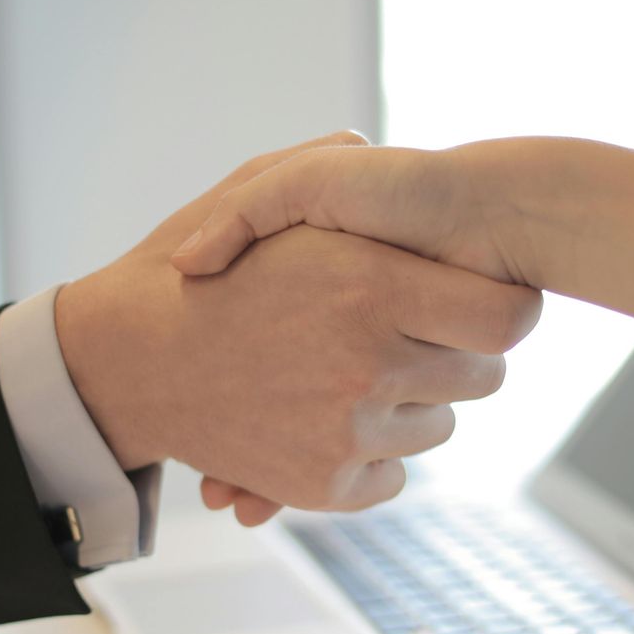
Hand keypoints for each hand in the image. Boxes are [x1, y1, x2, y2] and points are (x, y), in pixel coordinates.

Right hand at [56, 136, 542, 524]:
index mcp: (370, 286)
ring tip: (350, 372)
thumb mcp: (254, 190)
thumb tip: (371, 147)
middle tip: (410, 334)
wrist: (124, 361)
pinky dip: (373, 455)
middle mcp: (369, 365)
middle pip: (483, 378)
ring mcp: (347, 432)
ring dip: (410, 404)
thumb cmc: (192, 269)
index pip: (509, 317)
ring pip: (438, 427)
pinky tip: (332, 420)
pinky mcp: (325, 486)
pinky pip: (393, 475)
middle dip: (453, 354)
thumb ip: (326, 163)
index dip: (502, 307)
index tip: (477, 300)